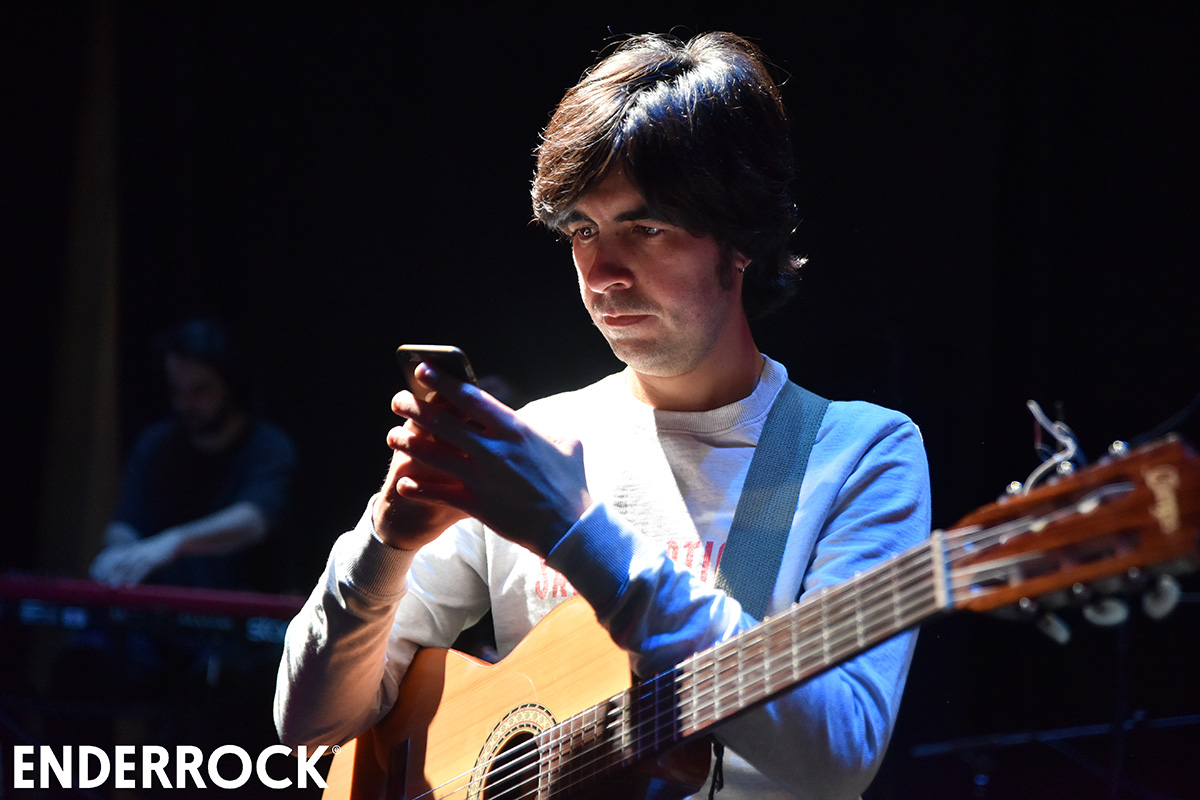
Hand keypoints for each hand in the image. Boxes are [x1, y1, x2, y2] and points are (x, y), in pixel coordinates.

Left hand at [89, 530, 181, 585]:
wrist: (172, 542)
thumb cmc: (154, 552)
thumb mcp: (140, 556)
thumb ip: (130, 566)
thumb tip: (120, 580)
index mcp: (128, 550)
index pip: (109, 558)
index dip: (101, 567)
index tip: (96, 578)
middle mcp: (132, 551)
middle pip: (116, 562)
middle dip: (107, 573)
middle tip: (102, 586)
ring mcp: (142, 554)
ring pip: (127, 565)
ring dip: (119, 576)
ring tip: (113, 587)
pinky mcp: (153, 559)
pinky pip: (142, 569)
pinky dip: (136, 578)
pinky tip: (131, 586)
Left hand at [387, 363, 591, 557]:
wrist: (569, 527)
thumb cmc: (570, 484)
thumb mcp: (567, 445)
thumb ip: (545, 430)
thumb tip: (538, 424)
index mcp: (515, 430)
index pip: (471, 398)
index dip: (444, 383)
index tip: (424, 371)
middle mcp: (494, 450)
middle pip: (445, 423)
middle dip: (416, 409)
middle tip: (398, 401)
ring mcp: (483, 478)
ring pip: (436, 456)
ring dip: (410, 444)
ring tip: (392, 436)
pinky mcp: (477, 504)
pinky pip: (440, 494)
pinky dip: (420, 489)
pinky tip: (403, 484)